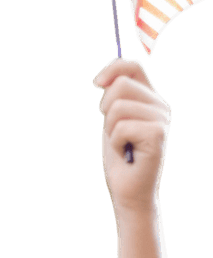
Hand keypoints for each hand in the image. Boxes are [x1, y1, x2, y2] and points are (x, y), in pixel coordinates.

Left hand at [93, 58, 170, 212]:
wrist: (128, 190)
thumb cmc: (119, 158)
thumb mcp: (112, 121)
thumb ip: (113, 98)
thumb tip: (103, 78)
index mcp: (151, 99)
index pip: (133, 67)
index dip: (112, 68)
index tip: (96, 84)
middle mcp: (161, 106)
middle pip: (121, 84)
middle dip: (106, 109)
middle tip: (114, 132)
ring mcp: (162, 119)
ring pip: (118, 106)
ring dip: (110, 129)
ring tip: (121, 144)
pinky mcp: (157, 134)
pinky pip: (121, 127)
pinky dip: (115, 142)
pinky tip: (126, 153)